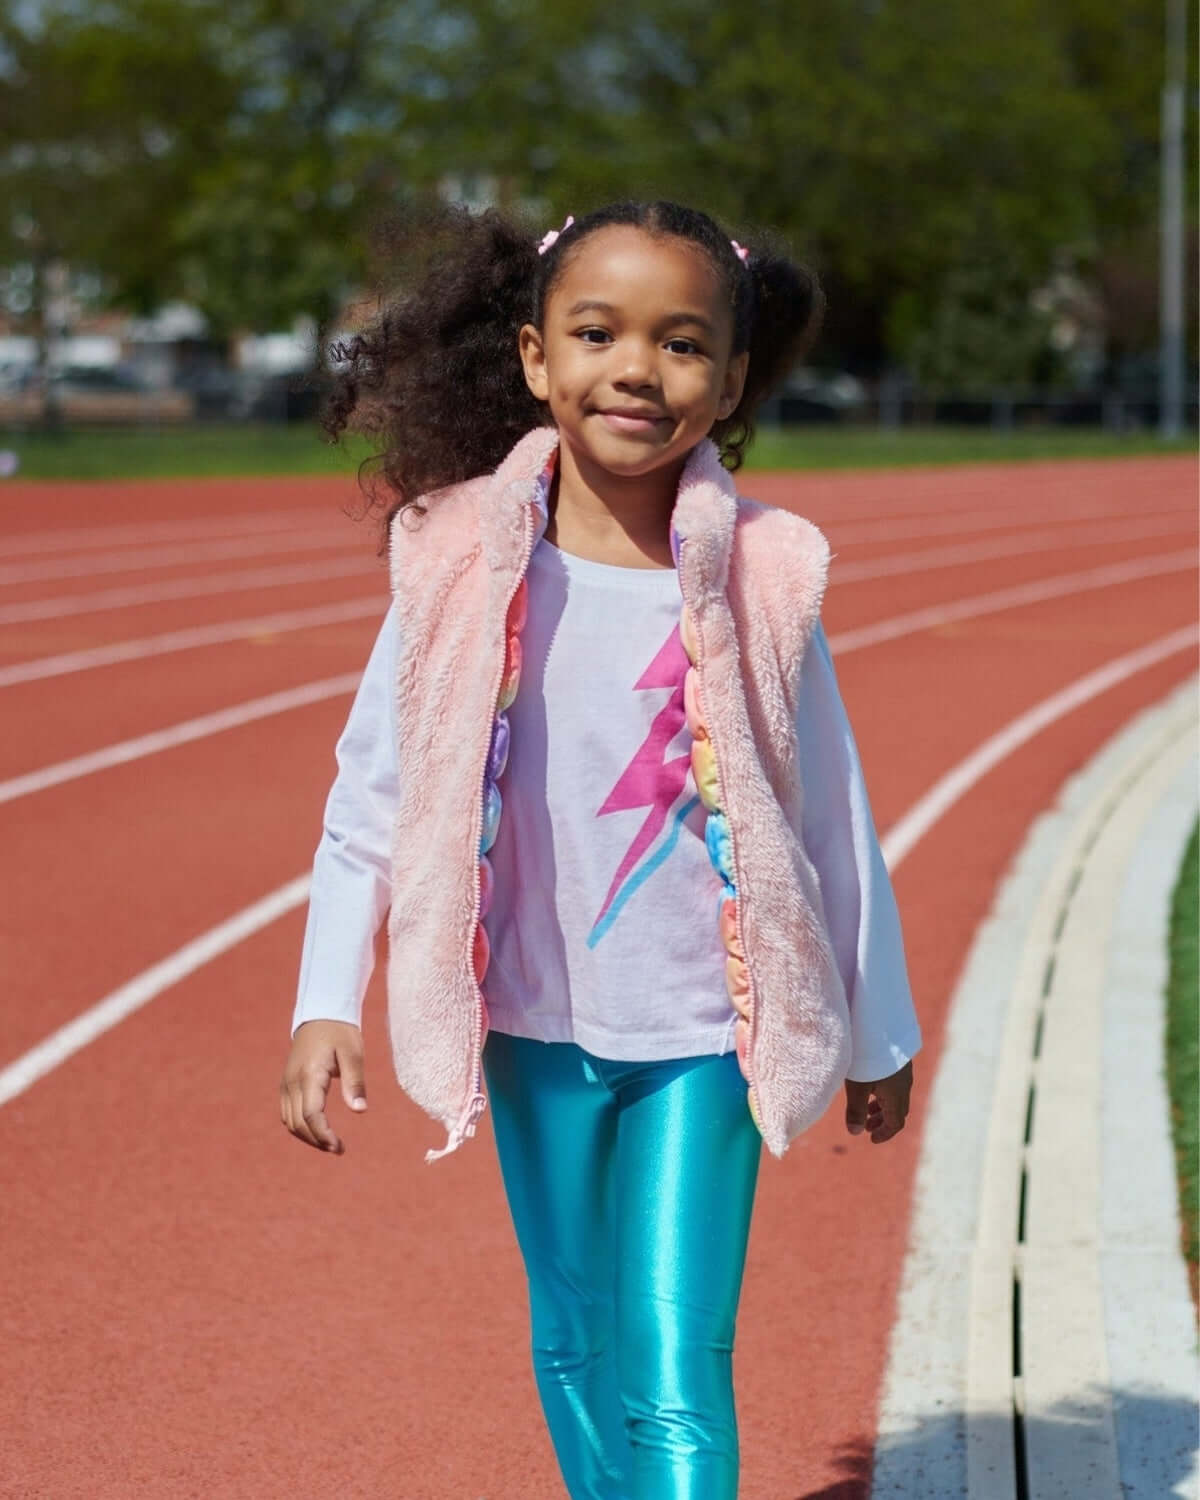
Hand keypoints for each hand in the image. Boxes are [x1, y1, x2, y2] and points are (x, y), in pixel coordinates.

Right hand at [279, 1020, 366, 1153]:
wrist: (320, 1014)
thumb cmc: (340, 1033)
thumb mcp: (353, 1053)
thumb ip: (355, 1082)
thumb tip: (360, 1111)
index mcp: (309, 1074)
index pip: (311, 1114)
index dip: (323, 1135)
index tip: (339, 1147)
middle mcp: (292, 1082)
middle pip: (298, 1123)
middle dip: (317, 1141)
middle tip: (338, 1149)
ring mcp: (286, 1083)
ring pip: (290, 1122)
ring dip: (308, 1137)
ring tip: (330, 1144)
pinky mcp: (286, 1084)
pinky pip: (288, 1114)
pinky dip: (301, 1127)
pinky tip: (318, 1131)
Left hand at [844, 1061, 912, 1144]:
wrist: (878, 1025)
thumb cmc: (867, 1057)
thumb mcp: (857, 1086)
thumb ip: (855, 1110)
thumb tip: (854, 1133)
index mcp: (896, 1096)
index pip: (896, 1123)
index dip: (884, 1134)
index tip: (872, 1139)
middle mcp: (904, 1086)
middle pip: (898, 1111)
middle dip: (882, 1122)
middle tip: (866, 1127)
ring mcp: (903, 1072)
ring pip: (896, 1097)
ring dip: (882, 1107)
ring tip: (865, 1109)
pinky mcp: (898, 1061)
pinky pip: (895, 1085)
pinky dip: (884, 1094)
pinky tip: (870, 1087)